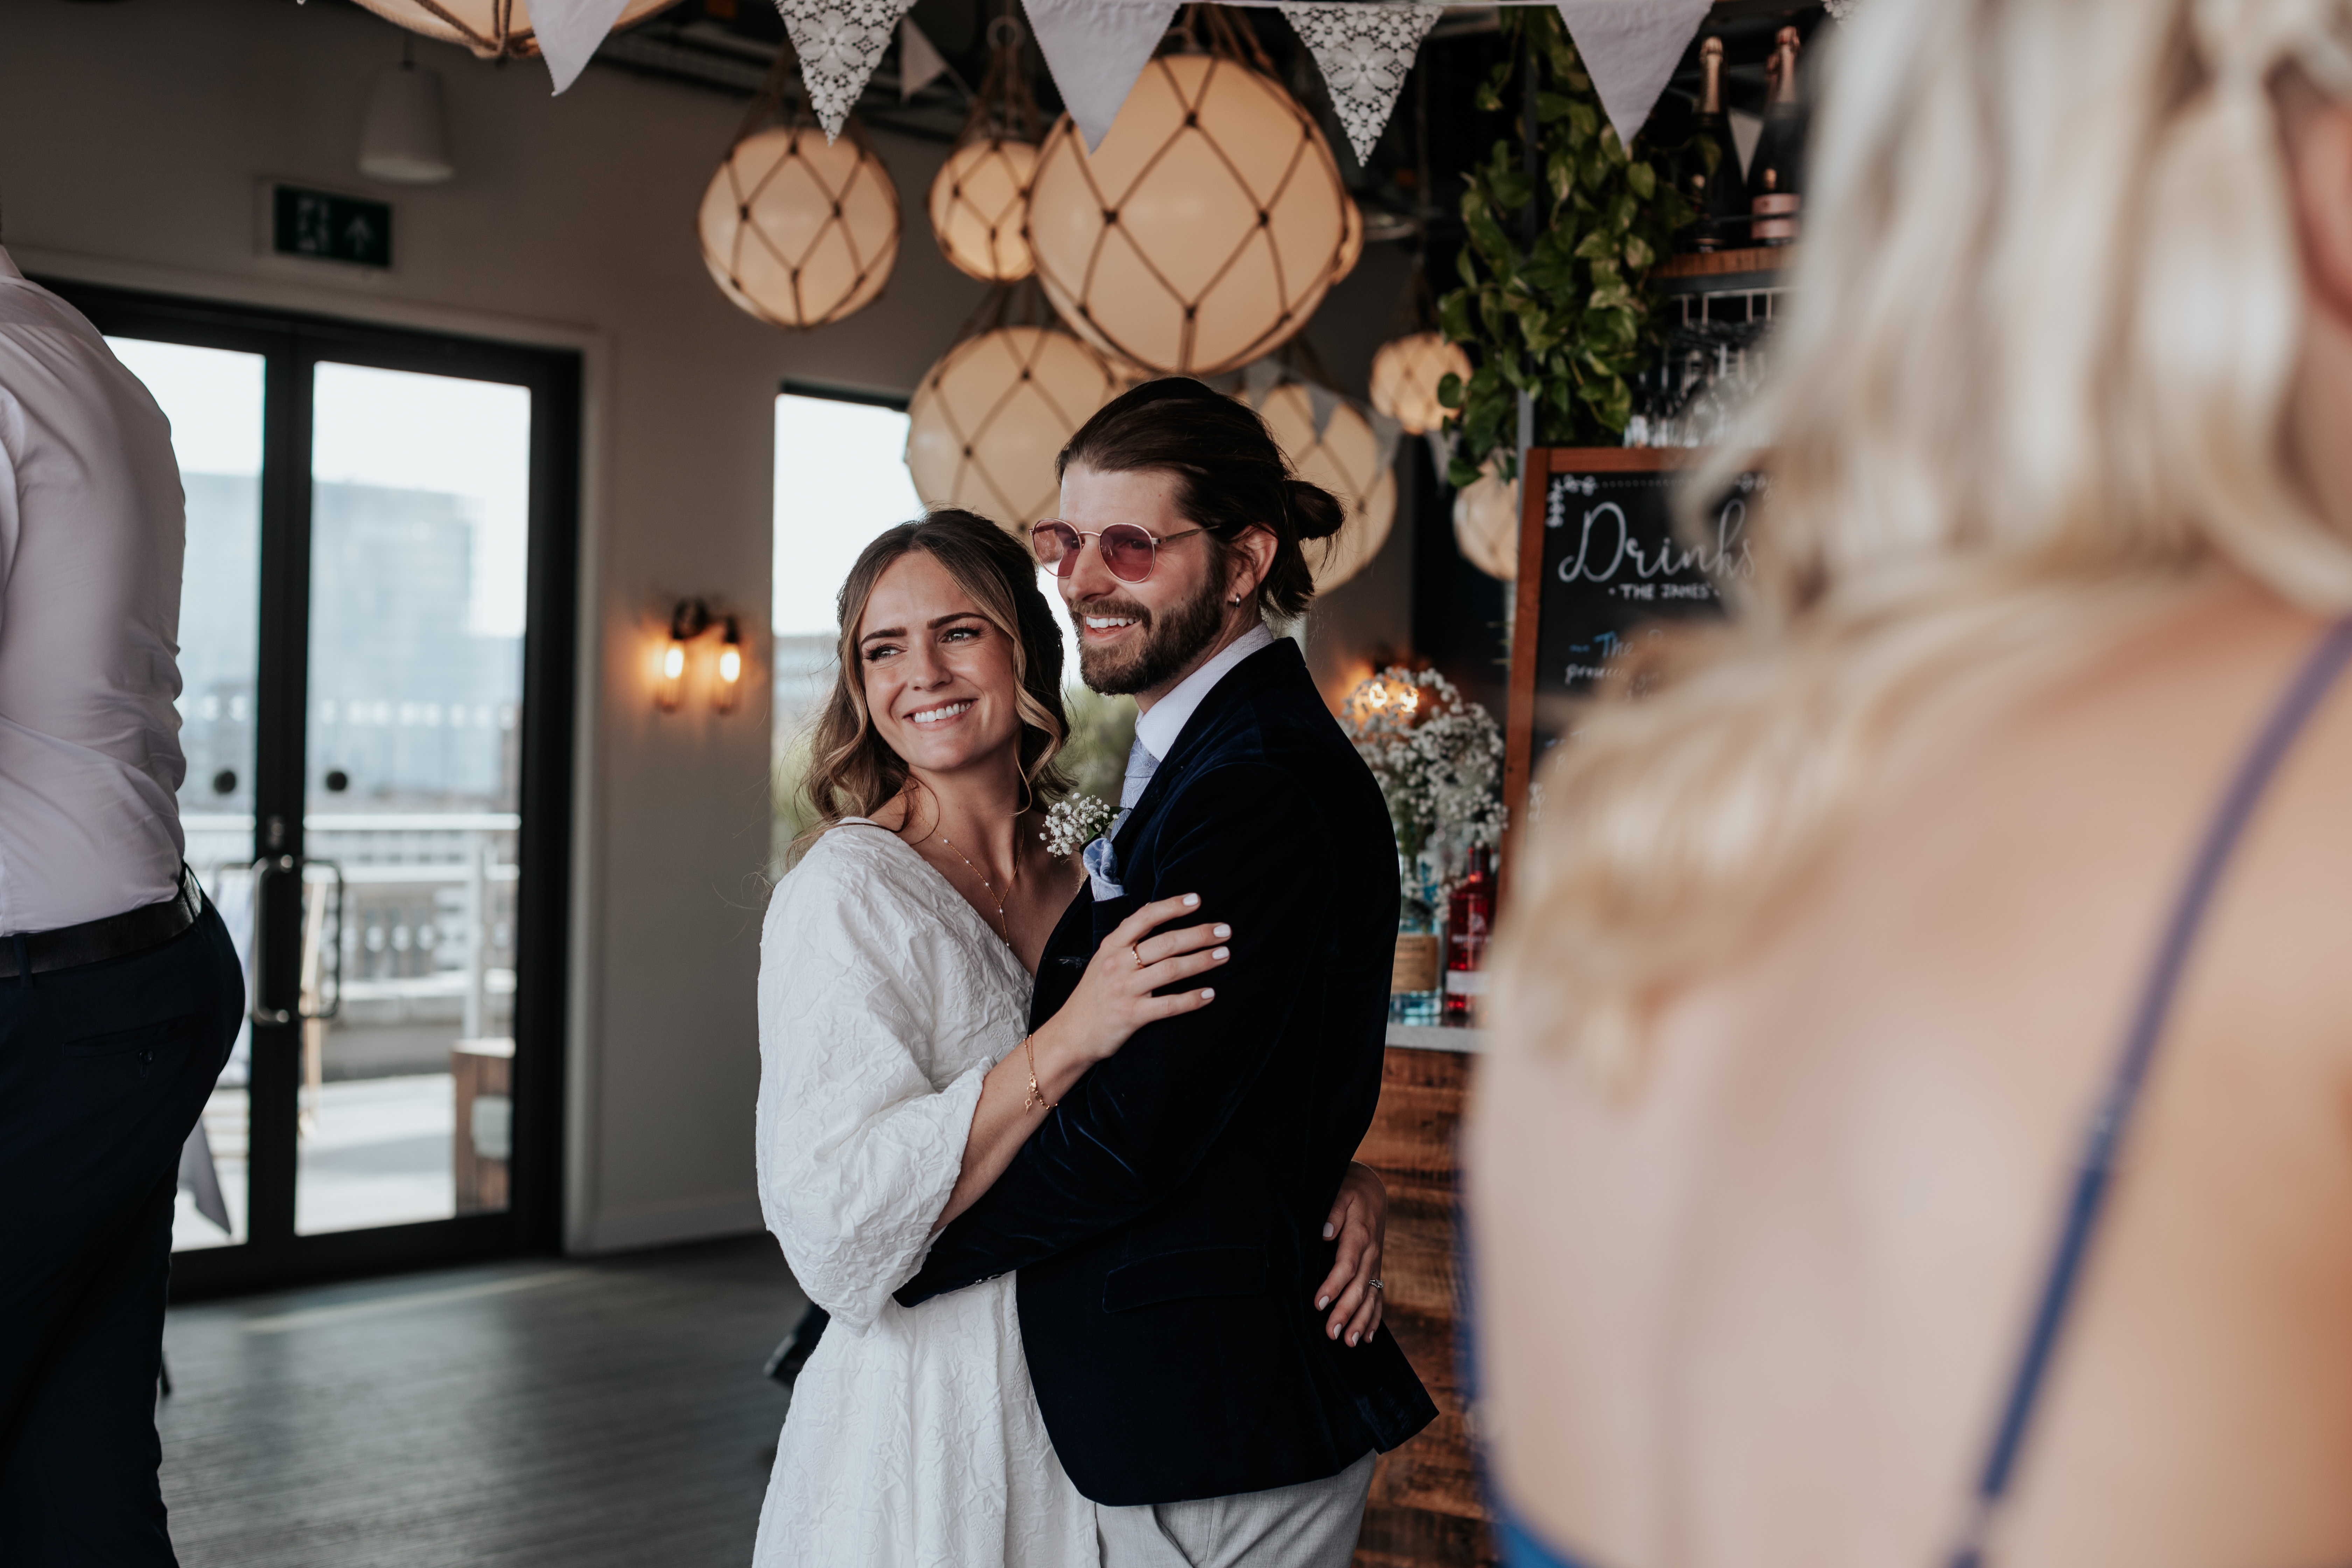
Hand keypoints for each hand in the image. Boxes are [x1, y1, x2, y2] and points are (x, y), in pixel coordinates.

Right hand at [1046, 893, 1229, 1064]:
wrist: (1071, 1035)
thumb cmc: (1093, 995)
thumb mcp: (1103, 959)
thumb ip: (1126, 938)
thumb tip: (1153, 908)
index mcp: (1111, 946)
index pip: (1144, 918)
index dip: (1171, 906)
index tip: (1197, 900)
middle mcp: (1117, 964)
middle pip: (1165, 943)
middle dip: (1199, 934)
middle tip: (1225, 930)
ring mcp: (1124, 990)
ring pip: (1171, 970)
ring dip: (1202, 961)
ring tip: (1224, 954)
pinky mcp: (1131, 1016)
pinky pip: (1169, 1005)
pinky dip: (1192, 999)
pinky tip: (1210, 994)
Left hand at [1314, 1161, 1386, 1347]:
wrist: (1372, 1190)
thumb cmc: (1350, 1190)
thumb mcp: (1341, 1192)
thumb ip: (1333, 1212)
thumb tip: (1325, 1234)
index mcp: (1360, 1235)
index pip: (1347, 1265)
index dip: (1333, 1285)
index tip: (1319, 1303)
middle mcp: (1371, 1253)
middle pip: (1359, 1287)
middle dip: (1346, 1312)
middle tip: (1332, 1334)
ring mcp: (1375, 1264)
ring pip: (1371, 1297)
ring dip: (1361, 1321)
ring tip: (1349, 1343)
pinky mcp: (1376, 1269)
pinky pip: (1378, 1297)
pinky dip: (1374, 1317)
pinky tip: (1367, 1337)